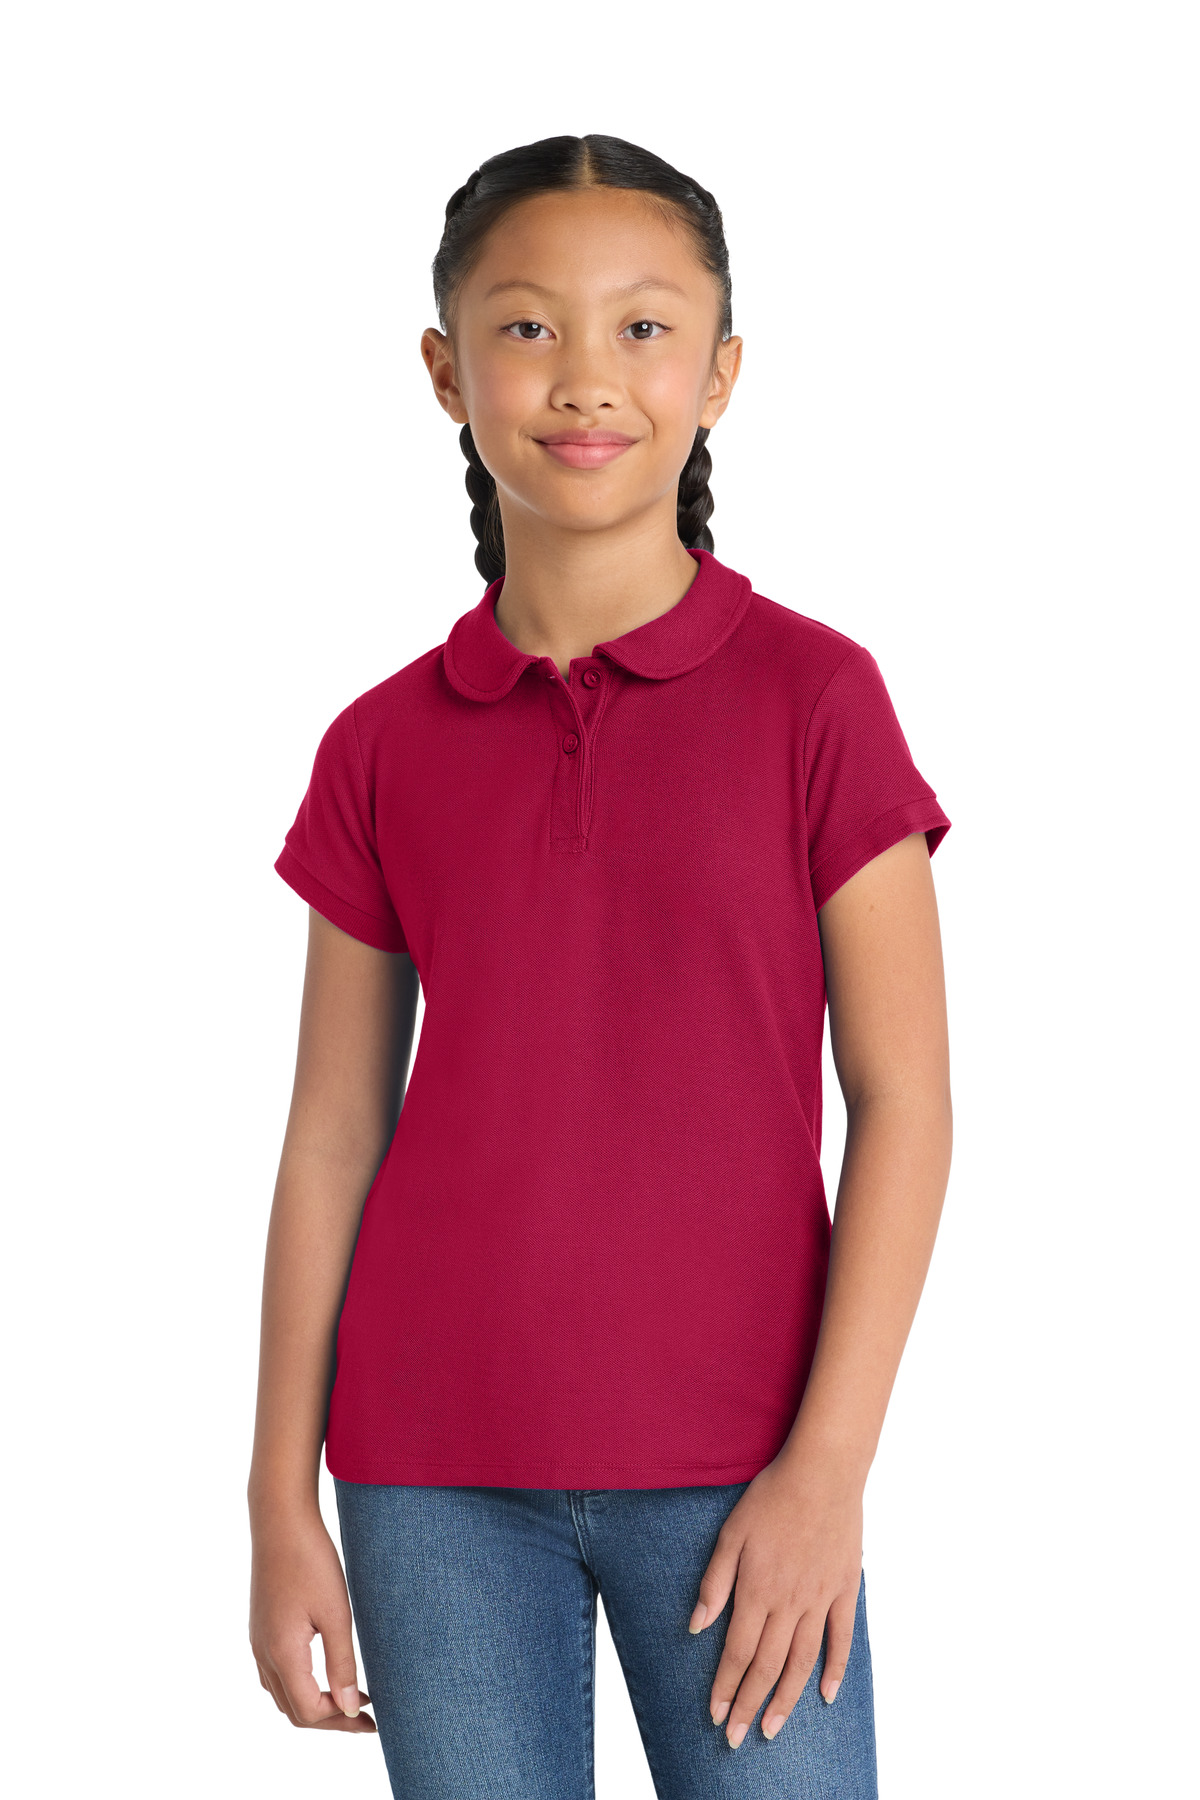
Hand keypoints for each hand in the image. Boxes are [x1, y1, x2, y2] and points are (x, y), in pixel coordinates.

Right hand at [249, 1503, 376, 1733]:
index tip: (372, 1714)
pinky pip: (276, 1676)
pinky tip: (324, 1675)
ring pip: (283, 1695)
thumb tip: (349, 1708)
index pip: (308, 1712)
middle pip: (294, 1710)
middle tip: (366, 1716)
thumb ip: (341, 1663)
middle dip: (330, 1720)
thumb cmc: (311, 1562)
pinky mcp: (261, 1629)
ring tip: (349, 1698)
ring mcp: (258, 1642)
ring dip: (314, 1705)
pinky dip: (300, 1687)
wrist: (280, 1521)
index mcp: (282, 1654)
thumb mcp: (336, 1613)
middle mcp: (264, 1655)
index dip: (341, 1720)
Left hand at [688, 1454, 863, 1747]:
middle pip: (766, 1666)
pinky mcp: (844, 1590)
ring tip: (773, 1729)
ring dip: (786, 1699)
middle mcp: (788, 1603)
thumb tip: (696, 1626)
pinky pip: (842, 1639)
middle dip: (749, 1706)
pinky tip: (826, 1696)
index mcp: (757, 1589)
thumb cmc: (771, 1497)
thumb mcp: (731, 1533)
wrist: (823, 1472)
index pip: (737, 1652)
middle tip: (737, 1739)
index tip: (716, 1715)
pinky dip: (835, 1670)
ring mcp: (820, 1599)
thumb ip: (714, 1582)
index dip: (725, 1687)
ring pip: (802, 1662)